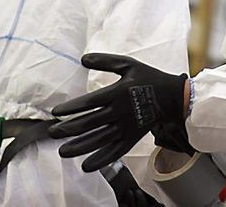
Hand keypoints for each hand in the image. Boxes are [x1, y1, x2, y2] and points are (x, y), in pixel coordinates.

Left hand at [48, 53, 190, 171]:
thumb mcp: (129, 64)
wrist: (173, 96)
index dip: (70, 108)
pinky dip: (101, 160)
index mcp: (117, 92)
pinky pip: (115, 151)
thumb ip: (106, 61)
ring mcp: (127, 127)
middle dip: (68, 129)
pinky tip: (86, 166)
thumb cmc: (149, 78)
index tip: (55, 112)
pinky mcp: (133, 138)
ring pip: (99, 140)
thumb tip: (82, 59)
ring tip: (63, 152)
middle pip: (90, 123)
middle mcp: (120, 112)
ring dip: (80, 147)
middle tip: (52, 132)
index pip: (88, 102)